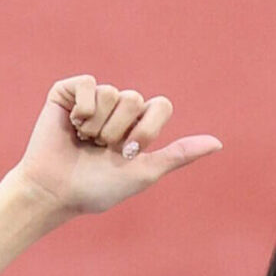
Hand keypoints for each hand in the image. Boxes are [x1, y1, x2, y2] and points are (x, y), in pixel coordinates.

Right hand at [11, 75, 222, 215]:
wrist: (56, 191)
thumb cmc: (98, 188)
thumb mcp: (145, 173)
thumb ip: (179, 155)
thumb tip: (219, 143)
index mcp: (139, 125)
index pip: (161, 105)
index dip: (148, 129)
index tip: (130, 153)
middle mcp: (119, 109)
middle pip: (135, 99)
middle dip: (119, 131)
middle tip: (101, 149)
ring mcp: (94, 98)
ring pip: (113, 93)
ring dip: (99, 126)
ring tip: (84, 141)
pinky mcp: (69, 91)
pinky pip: (90, 83)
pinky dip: (83, 110)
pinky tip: (72, 125)